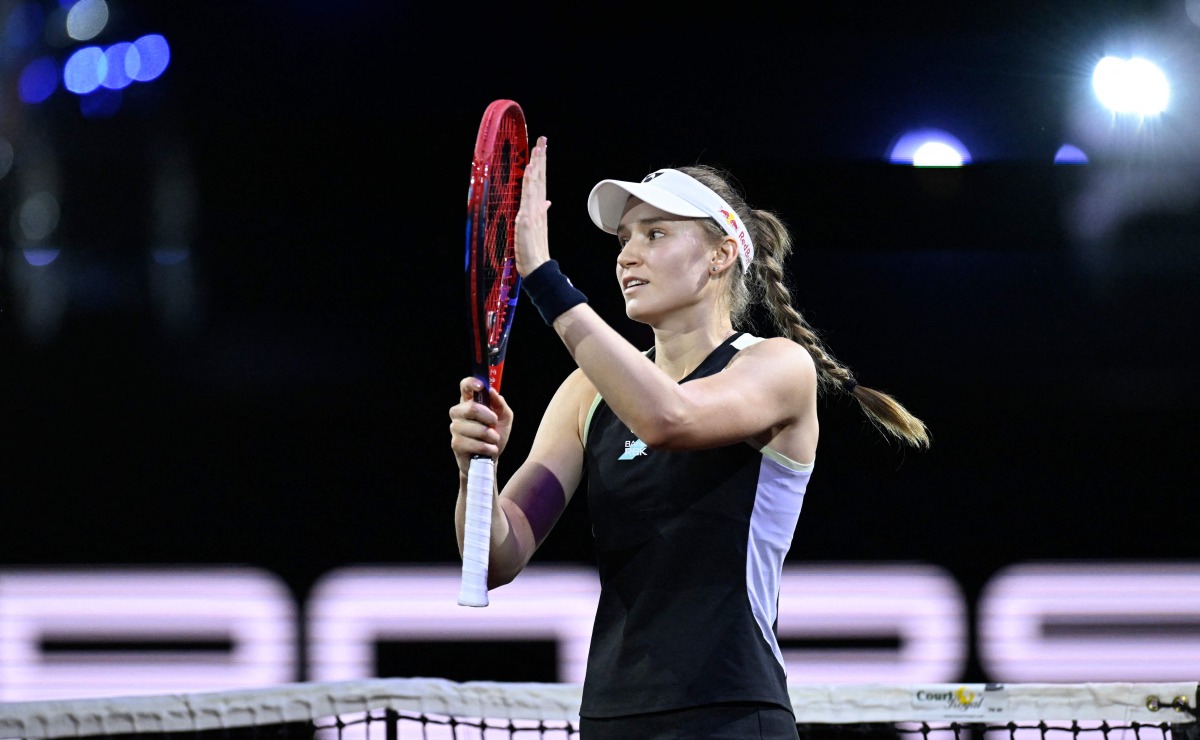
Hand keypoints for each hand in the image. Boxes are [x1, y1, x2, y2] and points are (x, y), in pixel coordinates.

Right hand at [448, 376, 513, 474]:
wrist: (490, 459)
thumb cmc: (495, 436)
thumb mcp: (504, 418)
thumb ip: (500, 404)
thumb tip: (492, 391)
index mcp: (470, 402)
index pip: (465, 386)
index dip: (471, 383)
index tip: (481, 387)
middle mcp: (459, 413)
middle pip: (471, 408)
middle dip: (488, 417)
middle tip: (494, 423)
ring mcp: (455, 428)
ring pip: (474, 428)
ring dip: (490, 436)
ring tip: (493, 440)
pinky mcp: (456, 444)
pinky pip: (473, 443)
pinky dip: (486, 447)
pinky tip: (490, 449)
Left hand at [514, 135, 550, 276]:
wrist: (537, 266)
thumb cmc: (533, 250)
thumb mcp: (535, 228)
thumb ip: (540, 212)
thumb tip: (546, 201)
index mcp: (538, 208)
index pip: (539, 182)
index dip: (541, 165)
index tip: (541, 148)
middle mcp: (537, 207)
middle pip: (540, 178)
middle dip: (541, 158)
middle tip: (542, 139)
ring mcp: (533, 211)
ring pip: (536, 183)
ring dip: (537, 164)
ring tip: (538, 147)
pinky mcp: (528, 218)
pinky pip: (529, 195)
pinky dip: (531, 181)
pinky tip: (532, 169)